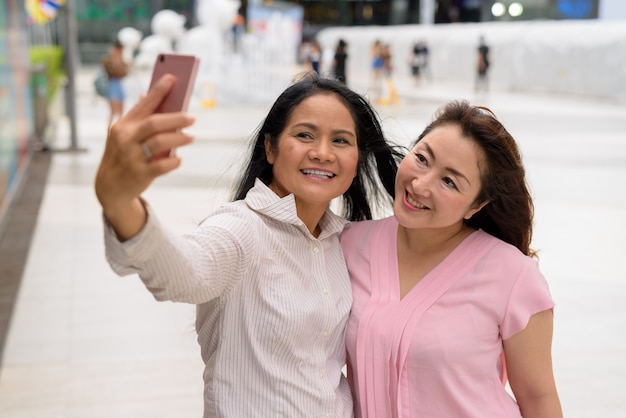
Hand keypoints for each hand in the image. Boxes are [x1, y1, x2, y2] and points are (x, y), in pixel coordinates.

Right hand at [95, 74, 194, 239]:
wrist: (109, 187)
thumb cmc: (122, 155)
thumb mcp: (124, 135)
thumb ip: (138, 117)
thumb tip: (148, 94)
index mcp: (122, 125)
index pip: (143, 104)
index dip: (158, 90)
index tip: (172, 78)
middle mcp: (125, 139)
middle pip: (154, 123)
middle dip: (176, 118)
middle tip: (192, 117)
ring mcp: (131, 157)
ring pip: (160, 143)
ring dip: (179, 138)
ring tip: (191, 137)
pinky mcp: (140, 174)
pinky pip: (162, 166)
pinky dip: (174, 161)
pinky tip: (179, 158)